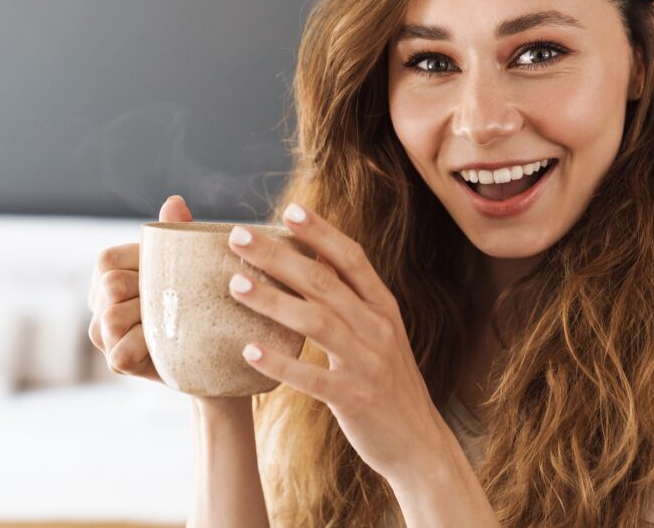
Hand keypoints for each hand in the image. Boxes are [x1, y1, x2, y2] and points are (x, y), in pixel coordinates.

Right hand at [86, 195, 188, 382]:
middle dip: (146, 292)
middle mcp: (101, 302)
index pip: (107, 260)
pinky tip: (166, 345)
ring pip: (111, 319)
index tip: (167, 274)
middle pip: (110, 286)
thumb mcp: (190, 263)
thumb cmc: (200, 296)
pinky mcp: (118, 362)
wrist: (221, 344)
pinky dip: (145, 347)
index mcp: (111, 271)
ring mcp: (105, 334)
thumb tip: (174, 202)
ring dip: (147, 320)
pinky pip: (120, 352)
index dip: (138, 265)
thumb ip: (177, 233)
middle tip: (174, 301)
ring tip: (172, 322)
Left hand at [224, 202, 448, 481]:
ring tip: (235, 285)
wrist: (419, 442)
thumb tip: (316, 261)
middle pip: (324, 282)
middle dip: (279, 256)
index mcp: (383, 307)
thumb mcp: (380, 334)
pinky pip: (312, 377)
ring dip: (273, 301)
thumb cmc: (388, 383)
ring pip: (316, 322)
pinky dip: (280, 362)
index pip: (352, 258)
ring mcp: (367, 363)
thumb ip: (353, 300)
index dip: (322, 232)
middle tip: (237, 237)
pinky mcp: (354, 398)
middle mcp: (377, 328)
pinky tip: (249, 351)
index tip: (290, 210)